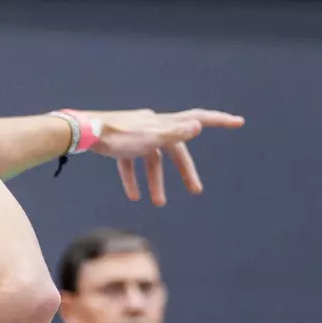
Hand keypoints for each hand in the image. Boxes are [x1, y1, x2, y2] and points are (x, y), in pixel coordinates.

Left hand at [82, 108, 245, 205]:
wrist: (83, 133)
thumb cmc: (117, 135)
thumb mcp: (149, 137)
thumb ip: (173, 133)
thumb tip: (198, 125)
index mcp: (164, 123)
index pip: (197, 119)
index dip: (219, 120)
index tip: (238, 122)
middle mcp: (153, 127)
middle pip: (175, 150)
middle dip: (184, 170)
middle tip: (195, 190)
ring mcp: (137, 136)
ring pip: (152, 160)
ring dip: (156, 181)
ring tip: (158, 203)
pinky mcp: (121, 144)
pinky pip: (131, 163)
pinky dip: (133, 178)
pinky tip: (134, 196)